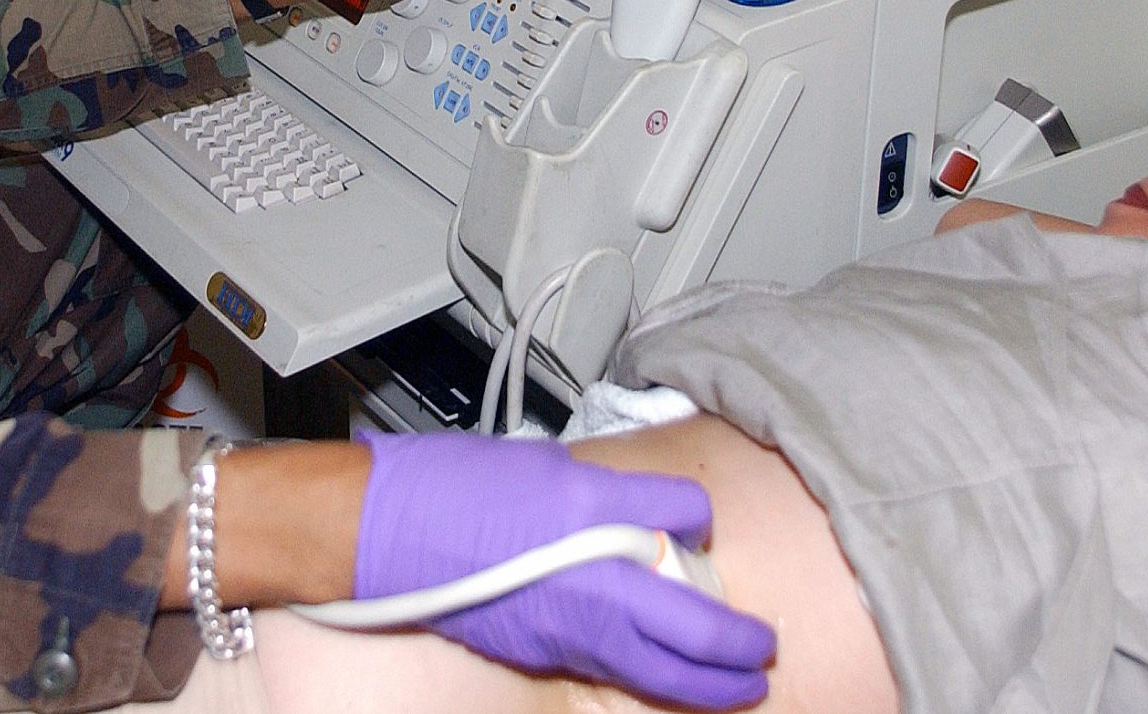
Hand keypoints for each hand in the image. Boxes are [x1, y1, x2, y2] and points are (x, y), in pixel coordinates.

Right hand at [355, 431, 773, 707]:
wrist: (384, 532)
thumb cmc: (453, 486)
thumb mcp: (548, 465)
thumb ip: (609, 493)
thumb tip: (652, 511)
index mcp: (594, 514)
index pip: (686, 521)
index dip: (702, 523)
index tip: (705, 529)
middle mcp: (591, 578)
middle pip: (692, 627)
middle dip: (738, 647)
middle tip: (762, 650)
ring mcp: (568, 624)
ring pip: (658, 669)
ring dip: (707, 681)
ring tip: (740, 683)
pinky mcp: (543, 651)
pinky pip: (614, 671)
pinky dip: (651, 678)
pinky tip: (663, 674)